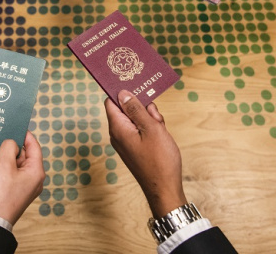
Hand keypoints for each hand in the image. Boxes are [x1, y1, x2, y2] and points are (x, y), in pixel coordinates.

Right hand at [0, 131, 44, 224]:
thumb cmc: (1, 195)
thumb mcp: (4, 166)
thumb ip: (8, 148)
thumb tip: (11, 142)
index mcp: (36, 171)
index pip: (34, 146)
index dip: (25, 135)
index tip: (16, 125)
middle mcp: (32, 177)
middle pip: (21, 154)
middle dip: (7, 144)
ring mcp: (21, 184)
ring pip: (10, 163)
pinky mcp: (11, 189)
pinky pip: (4, 172)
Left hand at [105, 90, 186, 217]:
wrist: (164, 189)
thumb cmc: (159, 160)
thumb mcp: (150, 128)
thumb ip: (136, 109)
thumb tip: (122, 93)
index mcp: (117, 128)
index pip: (111, 101)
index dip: (122, 92)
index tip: (135, 85)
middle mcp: (118, 134)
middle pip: (125, 109)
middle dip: (141, 107)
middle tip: (155, 115)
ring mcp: (126, 142)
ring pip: (135, 120)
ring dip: (149, 118)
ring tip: (160, 127)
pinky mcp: (135, 148)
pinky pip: (140, 131)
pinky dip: (150, 129)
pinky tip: (161, 135)